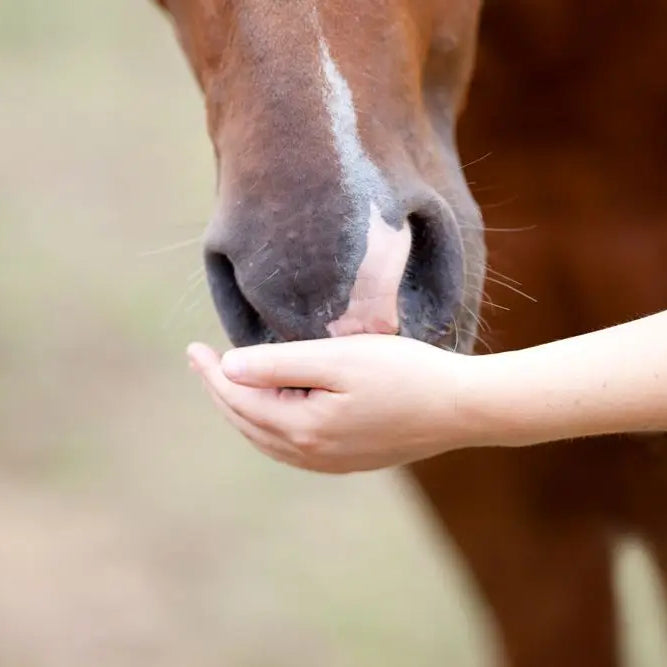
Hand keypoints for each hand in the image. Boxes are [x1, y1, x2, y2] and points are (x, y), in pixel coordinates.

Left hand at [187, 335, 485, 473]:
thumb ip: (279, 364)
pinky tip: (271, 411)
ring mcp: (330, 462)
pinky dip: (269, 425)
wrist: (460, 408)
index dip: (211, 374)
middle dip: (220, 391)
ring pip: (267, 438)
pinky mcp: (349, 460)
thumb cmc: (404, 374)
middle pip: (247, 422)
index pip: (239, 399)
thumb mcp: (339, 359)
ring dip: (242, 411)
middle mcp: (311, 453)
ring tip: (228, 384)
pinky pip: (291, 446)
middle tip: (202, 362)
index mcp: (303, 428)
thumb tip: (229, 368)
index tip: (194, 348)